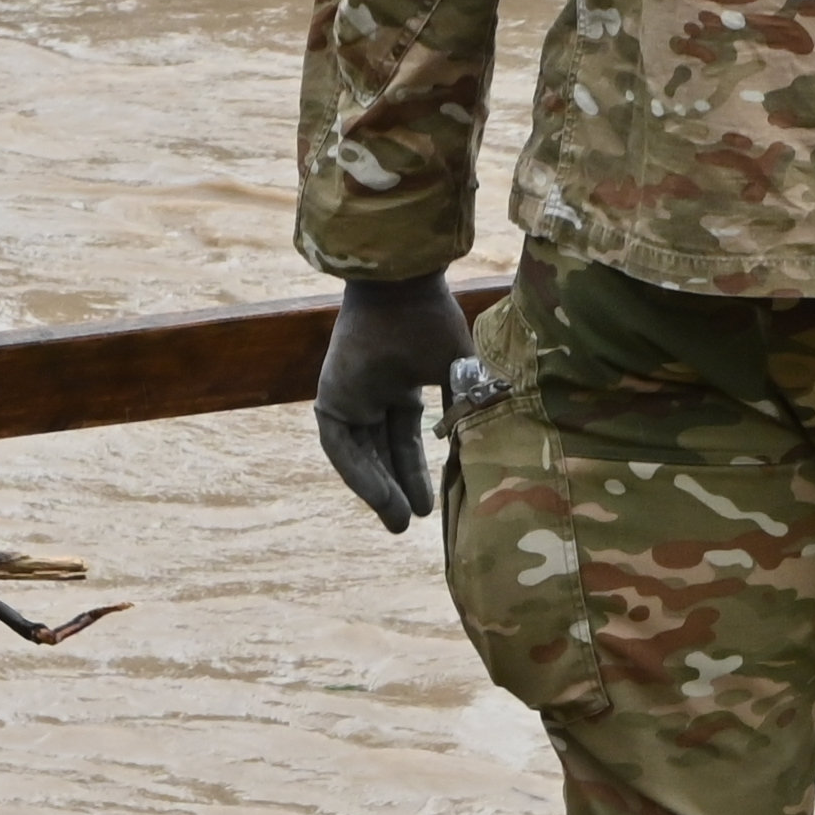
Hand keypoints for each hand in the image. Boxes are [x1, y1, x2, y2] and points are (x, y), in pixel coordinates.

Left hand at [315, 271, 473, 532]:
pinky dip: (359, 473)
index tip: (430, 506)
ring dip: (379, 490)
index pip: (405, 440)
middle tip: (410, 524)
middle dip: (397, 489)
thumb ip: (464, 407)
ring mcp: (349, 396)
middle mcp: (373, 393)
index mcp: (400, 384)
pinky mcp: (330, 398)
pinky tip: (380, 498)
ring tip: (399, 523)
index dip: (416, 473)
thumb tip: (484, 444)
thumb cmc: (432, 321)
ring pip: (362, 456)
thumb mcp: (457, 373)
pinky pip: (341, 448)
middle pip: (383, 453)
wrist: (402, 290)